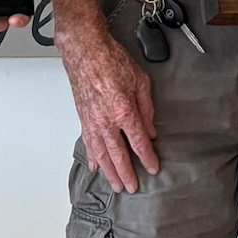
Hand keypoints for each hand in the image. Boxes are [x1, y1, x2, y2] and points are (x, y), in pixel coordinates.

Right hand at [54, 8, 159, 193]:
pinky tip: (96, 166)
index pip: (139, 142)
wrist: (85, 50)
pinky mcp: (83, 118)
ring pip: (102, 154)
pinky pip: (88, 143)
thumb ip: (147, 108)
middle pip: (119, 155)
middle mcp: (107, 121)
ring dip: (109, 172)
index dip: (148, 158)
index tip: (153, 168)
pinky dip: (92, 157)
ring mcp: (92, 121)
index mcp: (124, 111)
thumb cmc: (110, 59)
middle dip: (127, 173)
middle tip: (133, 187)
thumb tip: (150, 129)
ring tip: (116, 185)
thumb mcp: (140, 81)